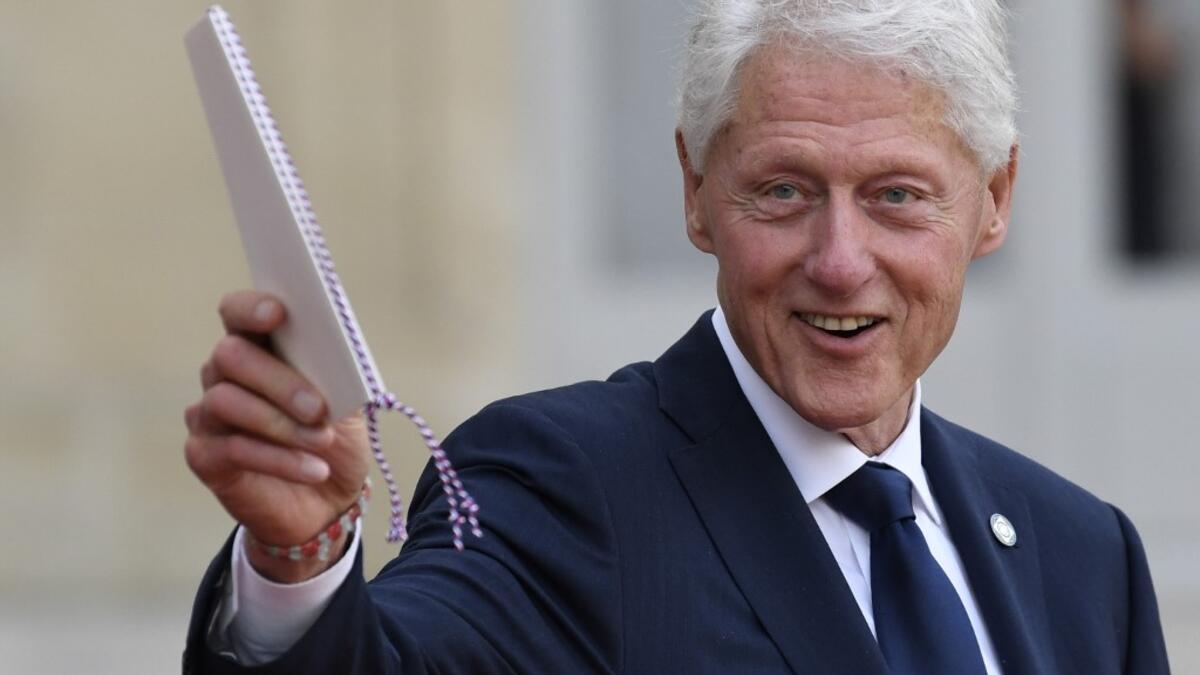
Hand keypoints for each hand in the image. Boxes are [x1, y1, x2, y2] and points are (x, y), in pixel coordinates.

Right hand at [184, 290, 369, 581]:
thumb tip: (335, 350)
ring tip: (323, 441)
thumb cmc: (332, 437)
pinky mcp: (204, 456)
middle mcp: (223, 374)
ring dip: (282, 423)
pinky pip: (232, 449)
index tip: (278, 313)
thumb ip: (336, 373)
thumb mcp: (346, 403)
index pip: (237, 313)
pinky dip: (279, 459)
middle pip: (231, 356)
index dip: (251, 307)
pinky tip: (313, 469)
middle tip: (318, 408)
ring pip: (227, 402)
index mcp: (259, 347)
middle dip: (279, 380)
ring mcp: (209, 415)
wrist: (328, 499)